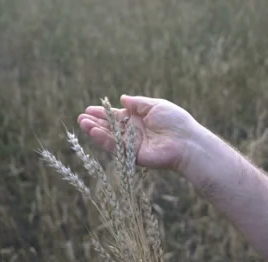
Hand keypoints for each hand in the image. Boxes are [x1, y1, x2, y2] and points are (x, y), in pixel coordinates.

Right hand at [77, 95, 201, 171]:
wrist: (186, 140)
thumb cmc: (176, 121)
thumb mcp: (156, 105)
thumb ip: (138, 103)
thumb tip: (121, 99)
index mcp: (139, 120)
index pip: (117, 117)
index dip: (104, 113)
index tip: (90, 109)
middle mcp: (134, 133)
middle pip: (111, 127)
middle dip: (96, 122)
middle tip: (81, 117)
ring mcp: (133, 145)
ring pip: (110, 137)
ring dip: (96, 131)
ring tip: (83, 123)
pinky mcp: (133, 156)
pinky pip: (116, 147)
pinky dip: (104, 139)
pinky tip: (94, 132)